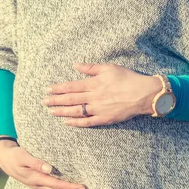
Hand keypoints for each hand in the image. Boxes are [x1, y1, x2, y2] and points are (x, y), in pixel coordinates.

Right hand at [0, 139, 91, 188]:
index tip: (83, 187)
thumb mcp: (23, 156)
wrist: (5, 159)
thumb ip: (36, 163)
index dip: (70, 187)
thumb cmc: (15, 155)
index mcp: (37, 178)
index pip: (57, 185)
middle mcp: (39, 185)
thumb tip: (50, 168)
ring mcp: (38, 187)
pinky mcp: (38, 186)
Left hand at [42, 62, 160, 126]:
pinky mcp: (105, 119)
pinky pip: (87, 122)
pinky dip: (76, 123)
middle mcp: (94, 97)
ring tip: (50, 111)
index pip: (71, 86)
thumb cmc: (127, 78)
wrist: (144, 94)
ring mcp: (98, 109)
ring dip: (61, 111)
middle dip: (55, 100)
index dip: (58, 88)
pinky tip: (66, 122)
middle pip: (70, 99)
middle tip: (43, 102)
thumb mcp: (109, 68)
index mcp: (94, 83)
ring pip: (76, 111)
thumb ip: (90, 68)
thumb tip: (75, 65)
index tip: (48, 89)